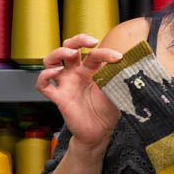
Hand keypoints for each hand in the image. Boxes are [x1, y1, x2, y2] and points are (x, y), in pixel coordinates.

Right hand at [34, 34, 122, 151]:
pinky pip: (43, 85)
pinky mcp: (59, 98)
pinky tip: (55, 73)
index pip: (93, 54)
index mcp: (90, 70)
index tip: (118, 57)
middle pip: (68, 47)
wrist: (100, 133)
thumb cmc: (107, 111)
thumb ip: (119, 77)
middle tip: (91, 42)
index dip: (105, 52)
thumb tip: (129, 64)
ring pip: (51, 60)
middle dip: (77, 40)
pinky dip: (44, 76)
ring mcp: (66, 84)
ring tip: (71, 53)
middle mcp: (75, 74)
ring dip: (58, 52)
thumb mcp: (116, 91)